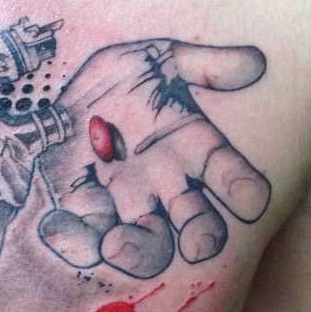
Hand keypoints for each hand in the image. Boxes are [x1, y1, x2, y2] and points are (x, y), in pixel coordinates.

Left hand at [38, 40, 269, 277]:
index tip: (251, 201)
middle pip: (196, 222)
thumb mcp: (156, 61)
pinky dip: (74, 241)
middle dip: (202, 236)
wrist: (60, 99)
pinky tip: (56, 227)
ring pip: (147, 243)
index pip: (228, 173)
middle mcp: (166, 184)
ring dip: (137, 250)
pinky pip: (86, 239)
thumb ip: (201, 66)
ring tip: (114, 245)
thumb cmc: (118, 83)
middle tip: (199, 246)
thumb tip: (254, 63)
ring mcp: (127, 203)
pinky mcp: (86, 214)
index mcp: (192, 147)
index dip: (242, 188)